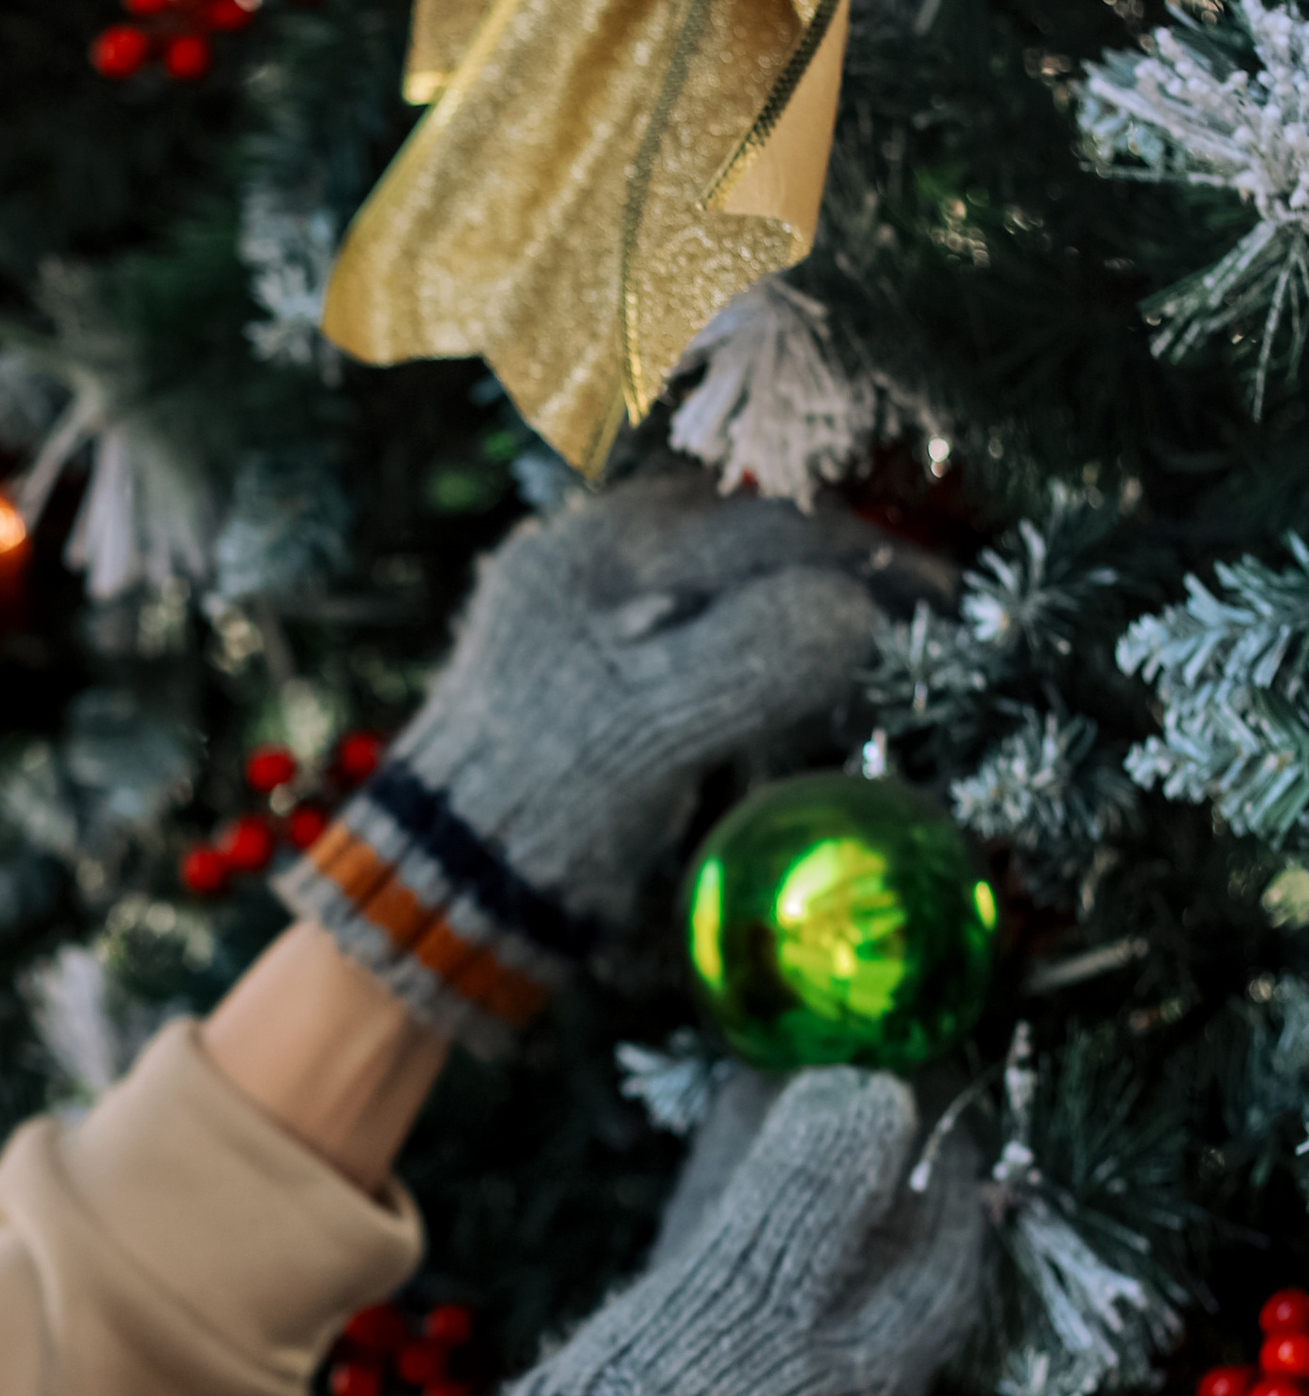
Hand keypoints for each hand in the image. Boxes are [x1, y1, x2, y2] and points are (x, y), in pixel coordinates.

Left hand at [278, 470, 906, 1049]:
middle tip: (926, 616)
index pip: (773, 527)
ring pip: (729, 561)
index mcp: (610, 546)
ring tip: (871, 638)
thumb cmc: (547, 799)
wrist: (448, 869)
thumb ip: (756, 653)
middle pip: (754, 530)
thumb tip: (858, 609)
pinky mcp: (589, 633)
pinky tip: (792, 663)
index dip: (871, 562)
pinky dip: (755, 622)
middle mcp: (596, 542)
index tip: (947, 599)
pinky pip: (695, 599)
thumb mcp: (657, 725)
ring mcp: (589, 584)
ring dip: (803, 590)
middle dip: (844, 568)